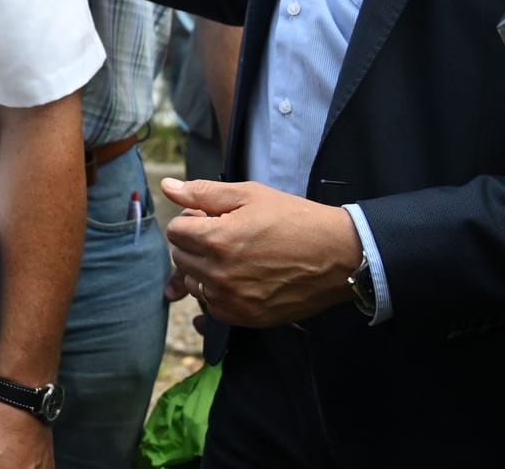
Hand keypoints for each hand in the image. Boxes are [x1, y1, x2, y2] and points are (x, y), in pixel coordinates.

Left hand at [160, 177, 359, 327]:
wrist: (338, 255)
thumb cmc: (295, 219)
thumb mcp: (250, 195)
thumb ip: (203, 193)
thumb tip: (167, 186)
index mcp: (216, 239)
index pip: (175, 231)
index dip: (193, 220)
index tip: (213, 219)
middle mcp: (218, 274)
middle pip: (180, 257)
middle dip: (196, 244)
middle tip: (226, 235)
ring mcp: (230, 300)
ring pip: (194, 283)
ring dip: (205, 270)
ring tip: (236, 257)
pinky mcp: (244, 318)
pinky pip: (212, 306)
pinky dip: (220, 293)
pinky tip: (243, 278)